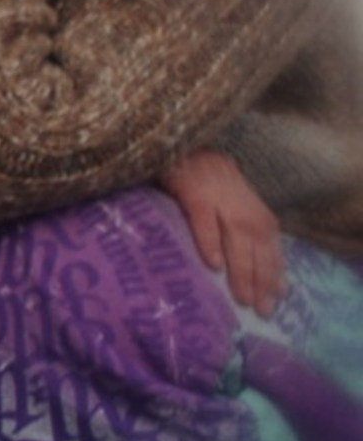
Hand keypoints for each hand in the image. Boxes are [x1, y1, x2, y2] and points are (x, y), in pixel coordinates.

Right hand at [160, 148, 284, 317]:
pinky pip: (203, 218)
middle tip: (263, 309)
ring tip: (243, 298)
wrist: (160, 132)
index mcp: (241, 193)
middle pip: (257, 238)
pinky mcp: (190, 186)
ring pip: (237, 232)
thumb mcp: (210, 188)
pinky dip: (210, 241)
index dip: (274, 264)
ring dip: (242, 267)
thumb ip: (222, 215)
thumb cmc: (178, 165)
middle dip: (262, 275)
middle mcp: (235, 192)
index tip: (280, 295)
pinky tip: (214, 266)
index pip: (267, 234)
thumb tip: (228, 258)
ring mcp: (214, 188)